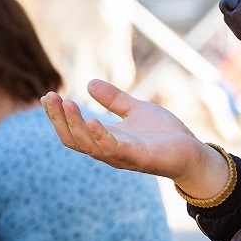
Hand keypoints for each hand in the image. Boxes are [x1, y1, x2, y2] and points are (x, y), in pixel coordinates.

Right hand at [41, 79, 227, 195]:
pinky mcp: (139, 158)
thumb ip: (114, 99)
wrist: (192, 151)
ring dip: (76, 124)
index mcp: (106, 139)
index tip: (48, 96)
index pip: (73, 131)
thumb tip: (88, 83)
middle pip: (74, 139)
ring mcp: (123, 156)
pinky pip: (114, 149)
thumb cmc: (164, 135)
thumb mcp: (135, 110)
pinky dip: (101, 136)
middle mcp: (108, 150)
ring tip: (67, 104)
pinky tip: (93, 119)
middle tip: (50, 98)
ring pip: (89, 145)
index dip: (58, 115)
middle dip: (60, 119)